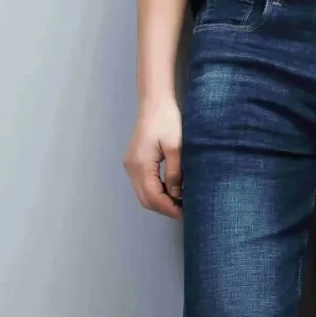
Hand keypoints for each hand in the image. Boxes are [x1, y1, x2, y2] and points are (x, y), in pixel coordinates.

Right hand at [124, 97, 182, 219]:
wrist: (154, 102)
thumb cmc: (167, 120)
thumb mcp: (176, 147)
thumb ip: (175, 172)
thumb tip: (177, 194)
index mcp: (140, 164)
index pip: (153, 196)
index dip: (168, 208)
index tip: (184, 214)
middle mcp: (131, 167)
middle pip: (145, 199)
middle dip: (164, 208)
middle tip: (184, 212)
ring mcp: (131, 165)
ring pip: (144, 193)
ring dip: (160, 201)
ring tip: (180, 204)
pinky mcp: (134, 161)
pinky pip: (144, 184)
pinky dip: (156, 192)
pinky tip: (171, 191)